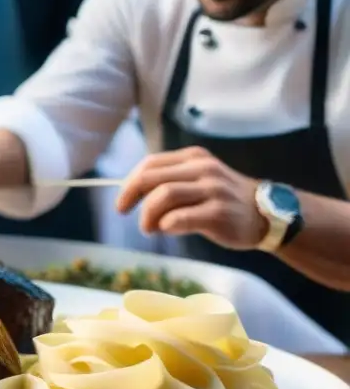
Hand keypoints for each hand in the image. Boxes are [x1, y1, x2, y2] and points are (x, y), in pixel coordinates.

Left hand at [116, 146, 267, 249]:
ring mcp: (213, 190)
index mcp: (194, 158)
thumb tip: (131, 193)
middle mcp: (203, 169)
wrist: (265, 215)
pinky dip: (166, 225)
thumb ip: (170, 181)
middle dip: (129, 196)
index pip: (150, 164)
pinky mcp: (218, 213)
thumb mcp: (198, 179)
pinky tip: (168, 230)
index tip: (122, 202)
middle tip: (123, 212)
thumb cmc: (222, 200)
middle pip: (151, 178)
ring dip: (147, 215)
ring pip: (163, 196)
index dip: (129, 183)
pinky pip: (180, 218)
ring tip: (148, 228)